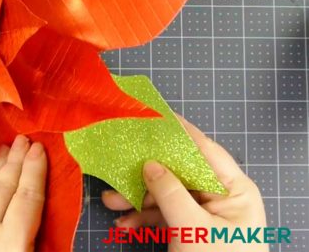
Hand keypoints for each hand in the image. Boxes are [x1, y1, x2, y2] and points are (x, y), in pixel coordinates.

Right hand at [102, 117, 268, 251]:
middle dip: (146, 174)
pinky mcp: (190, 231)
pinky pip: (164, 215)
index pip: (205, 150)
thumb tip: (149, 162)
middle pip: (179, 172)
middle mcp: (221, 197)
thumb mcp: (192, 227)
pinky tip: (125, 223)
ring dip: (137, 199)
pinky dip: (143, 218)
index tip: (154, 114)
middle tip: (119, 163)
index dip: (180, 132)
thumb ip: (169, 191)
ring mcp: (205, 214)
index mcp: (235, 190)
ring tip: (111, 201)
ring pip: (166, 195)